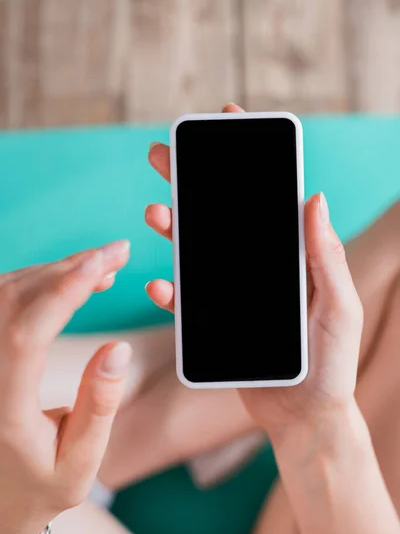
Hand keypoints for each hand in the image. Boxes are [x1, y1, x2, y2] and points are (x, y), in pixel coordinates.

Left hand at [0, 241, 131, 533]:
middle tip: (117, 252)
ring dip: (57, 271)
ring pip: (8, 293)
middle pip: (17, 300)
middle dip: (70, 267)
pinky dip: (41, 282)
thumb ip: (98, 404)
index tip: (103, 261)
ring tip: (103, 265)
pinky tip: (71, 281)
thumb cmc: (40, 485)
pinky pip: (5, 301)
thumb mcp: (80, 462)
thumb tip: (118, 347)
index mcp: (6, 407)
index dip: (65, 290)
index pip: (27, 333)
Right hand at [145, 104, 362, 438]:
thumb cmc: (330, 362)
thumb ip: (325, 256)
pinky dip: (169, 290)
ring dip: (173, 228)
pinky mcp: (213, 321)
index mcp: (289, 255)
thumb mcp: (337, 306)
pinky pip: (185, 299)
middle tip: (163, 155)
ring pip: (195, 250)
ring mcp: (232, 291)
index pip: (265, 199)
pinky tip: (159, 285)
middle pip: (220, 215)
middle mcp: (257, 266)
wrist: (304, 413)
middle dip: (192, 181)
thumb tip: (315, 198)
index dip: (245, 159)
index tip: (227, 120)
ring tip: (156, 213)